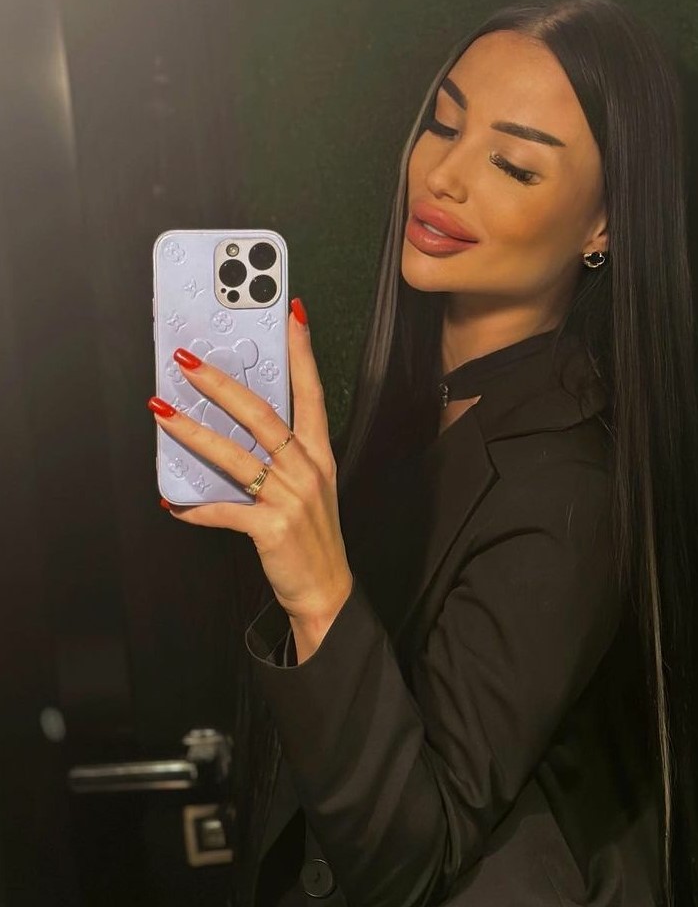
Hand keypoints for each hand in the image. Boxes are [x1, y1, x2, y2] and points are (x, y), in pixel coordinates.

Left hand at [148, 296, 352, 638]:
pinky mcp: (270, 527)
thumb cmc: (313, 536)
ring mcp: (290, 497)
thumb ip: (283, 456)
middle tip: (189, 362)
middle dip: (221, 384)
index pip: (311, 393)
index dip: (302, 353)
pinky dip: (194, 508)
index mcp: (318, 455)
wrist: (325, 589)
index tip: (293, 316)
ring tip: (162, 412)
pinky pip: (223, 511)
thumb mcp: (310, 487)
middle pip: (262, 415)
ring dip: (193, 433)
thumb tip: (237, 427)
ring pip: (235, 455)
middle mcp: (306, 469)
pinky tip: (173, 502)